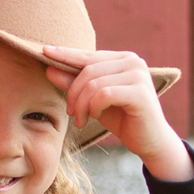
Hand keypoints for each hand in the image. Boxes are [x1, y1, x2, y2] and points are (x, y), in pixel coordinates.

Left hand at [43, 45, 193, 181]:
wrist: (149, 142)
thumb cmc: (122, 119)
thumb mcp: (93, 101)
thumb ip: (75, 84)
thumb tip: (49, 69)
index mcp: (122, 59)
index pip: (88, 55)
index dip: (65, 54)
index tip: (44, 51)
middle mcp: (132, 61)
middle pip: (88, 70)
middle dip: (73, 93)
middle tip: (70, 113)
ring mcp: (138, 75)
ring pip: (94, 83)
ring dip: (81, 105)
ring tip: (80, 120)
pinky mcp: (140, 92)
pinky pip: (104, 94)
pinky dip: (94, 107)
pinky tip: (94, 117)